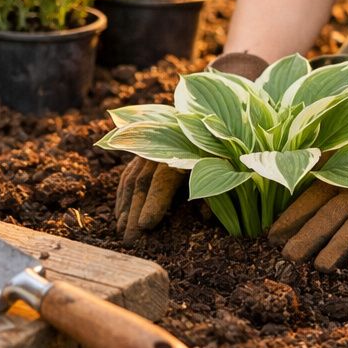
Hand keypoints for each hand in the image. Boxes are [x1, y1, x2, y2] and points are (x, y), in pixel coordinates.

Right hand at [113, 50, 270, 239]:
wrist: (212, 108)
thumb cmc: (223, 144)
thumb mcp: (226, 163)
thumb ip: (218, 188)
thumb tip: (203, 218)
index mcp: (183, 148)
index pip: (163, 179)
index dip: (153, 203)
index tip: (146, 225)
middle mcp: (161, 145)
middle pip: (143, 181)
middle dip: (134, 212)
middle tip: (131, 240)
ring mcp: (149, 146)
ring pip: (132, 177)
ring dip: (125, 206)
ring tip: (122, 231)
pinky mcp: (143, 149)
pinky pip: (128, 173)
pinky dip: (122, 195)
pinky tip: (120, 214)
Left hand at [267, 94, 347, 269]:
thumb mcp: (346, 164)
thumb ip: (317, 173)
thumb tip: (278, 190)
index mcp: (340, 175)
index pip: (312, 198)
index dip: (293, 217)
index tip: (272, 238)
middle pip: (331, 213)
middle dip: (309, 235)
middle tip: (290, 257)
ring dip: (340, 245)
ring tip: (322, 267)